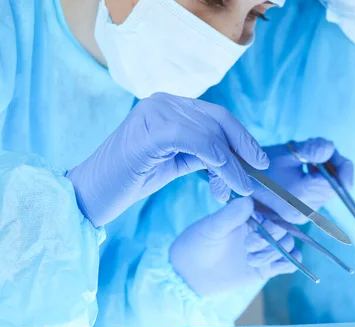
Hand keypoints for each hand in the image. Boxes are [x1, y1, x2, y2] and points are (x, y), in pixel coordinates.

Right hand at [66, 93, 268, 226]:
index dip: (242, 137)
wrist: (91, 193)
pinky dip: (214, 158)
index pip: (217, 115)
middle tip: (257, 175)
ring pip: (210, 134)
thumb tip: (239, 160)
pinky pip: (194, 140)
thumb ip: (204, 154)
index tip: (259, 161)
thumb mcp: (177, 162)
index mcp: (169, 106)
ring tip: (238, 189)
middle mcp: (163, 102)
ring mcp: (154, 112)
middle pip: (219, 120)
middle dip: (244, 148)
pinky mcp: (149, 131)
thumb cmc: (131, 180)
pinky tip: (223, 178)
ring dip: (231, 165)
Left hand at [169, 197, 297, 296]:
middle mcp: (262, 229)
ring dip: (274, 253)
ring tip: (251, 260)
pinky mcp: (268, 267)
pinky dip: (289, 263)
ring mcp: (266, 248)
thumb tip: (248, 200)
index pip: (273, 212)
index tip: (257, 229)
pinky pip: (288, 263)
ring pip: (288, 246)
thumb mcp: (211, 228)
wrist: (191, 273)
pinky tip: (275, 266)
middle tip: (249, 246)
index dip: (271, 221)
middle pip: (284, 229)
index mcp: (250, 214)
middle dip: (271, 239)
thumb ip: (230, 215)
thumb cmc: (197, 244)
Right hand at [251, 138, 353, 223]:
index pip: (341, 184)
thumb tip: (331, 150)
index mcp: (303, 195)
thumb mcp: (288, 152)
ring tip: (305, 161)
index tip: (332, 152)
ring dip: (322, 175)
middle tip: (317, 151)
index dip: (344, 166)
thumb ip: (314, 150)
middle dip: (332, 167)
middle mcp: (304, 211)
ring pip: (326, 193)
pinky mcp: (297, 216)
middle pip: (334, 188)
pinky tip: (301, 172)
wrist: (236, 182)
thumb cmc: (260, 165)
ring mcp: (301, 217)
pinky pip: (316, 197)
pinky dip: (314, 183)